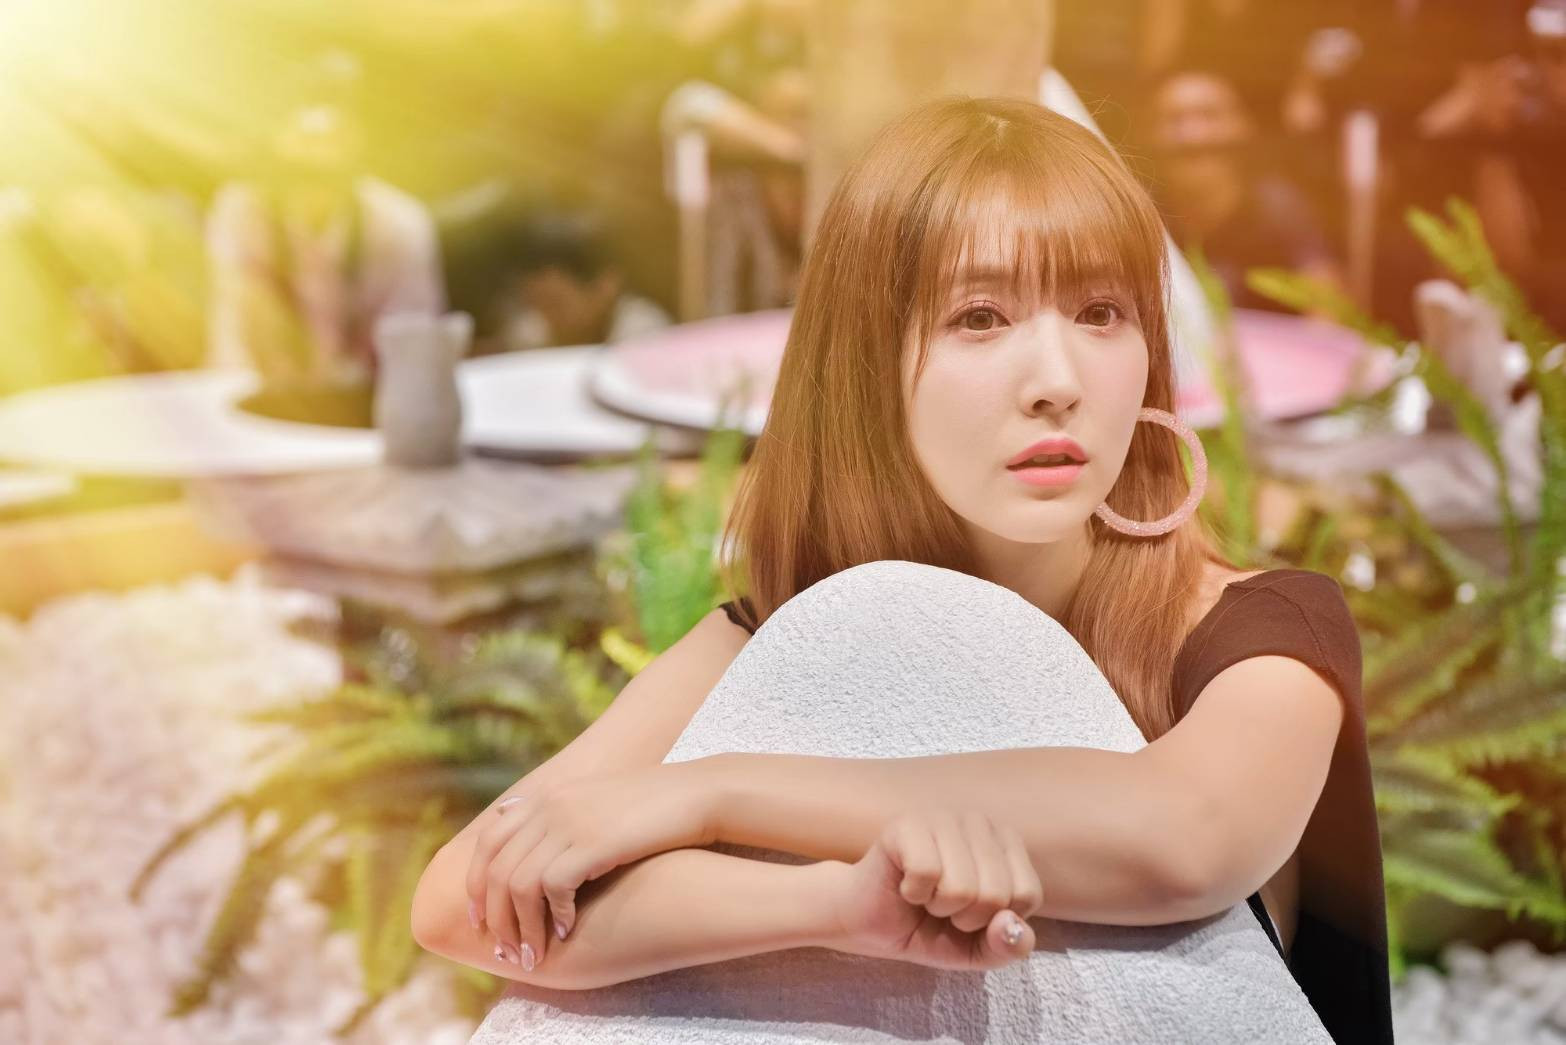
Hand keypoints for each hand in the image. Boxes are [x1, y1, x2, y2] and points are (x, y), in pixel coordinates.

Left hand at [465, 762, 715, 969]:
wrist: (694, 794)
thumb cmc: (650, 806)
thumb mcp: (594, 803)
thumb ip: (558, 818)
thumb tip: (526, 845)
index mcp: (546, 797)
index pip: (487, 843)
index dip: (476, 884)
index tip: (480, 918)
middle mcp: (550, 807)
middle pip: (496, 870)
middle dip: (495, 918)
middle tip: (505, 950)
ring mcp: (569, 823)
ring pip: (519, 885)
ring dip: (523, 927)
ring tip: (534, 954)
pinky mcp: (592, 842)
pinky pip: (553, 888)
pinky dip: (554, 916)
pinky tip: (567, 931)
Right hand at [829, 810, 1040, 970]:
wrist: (870, 923)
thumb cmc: (928, 927)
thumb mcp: (979, 948)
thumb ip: (1009, 945)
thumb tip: (1009, 924)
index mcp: (1006, 842)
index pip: (1027, 894)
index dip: (995, 921)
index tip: (970, 912)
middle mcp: (979, 820)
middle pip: (996, 893)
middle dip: (965, 918)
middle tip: (941, 907)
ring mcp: (942, 817)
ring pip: (962, 887)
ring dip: (938, 907)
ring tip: (925, 895)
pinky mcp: (906, 824)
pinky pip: (927, 874)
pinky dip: (914, 893)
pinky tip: (906, 885)